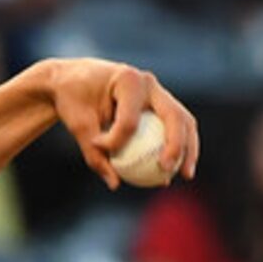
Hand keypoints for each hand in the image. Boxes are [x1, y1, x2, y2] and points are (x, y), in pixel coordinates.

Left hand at [46, 59, 197, 190]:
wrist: (74, 78)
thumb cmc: (73, 98)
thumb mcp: (77, 124)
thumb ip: (94, 153)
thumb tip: (114, 183)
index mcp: (128, 81)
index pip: (129, 121)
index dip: (115, 142)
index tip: (97, 147)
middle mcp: (149, 83)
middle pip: (173, 115)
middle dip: (176, 144)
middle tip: (167, 169)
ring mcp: (158, 92)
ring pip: (182, 120)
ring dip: (188, 147)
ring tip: (185, 174)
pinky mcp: (159, 103)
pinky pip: (175, 125)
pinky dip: (179, 145)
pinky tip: (175, 169)